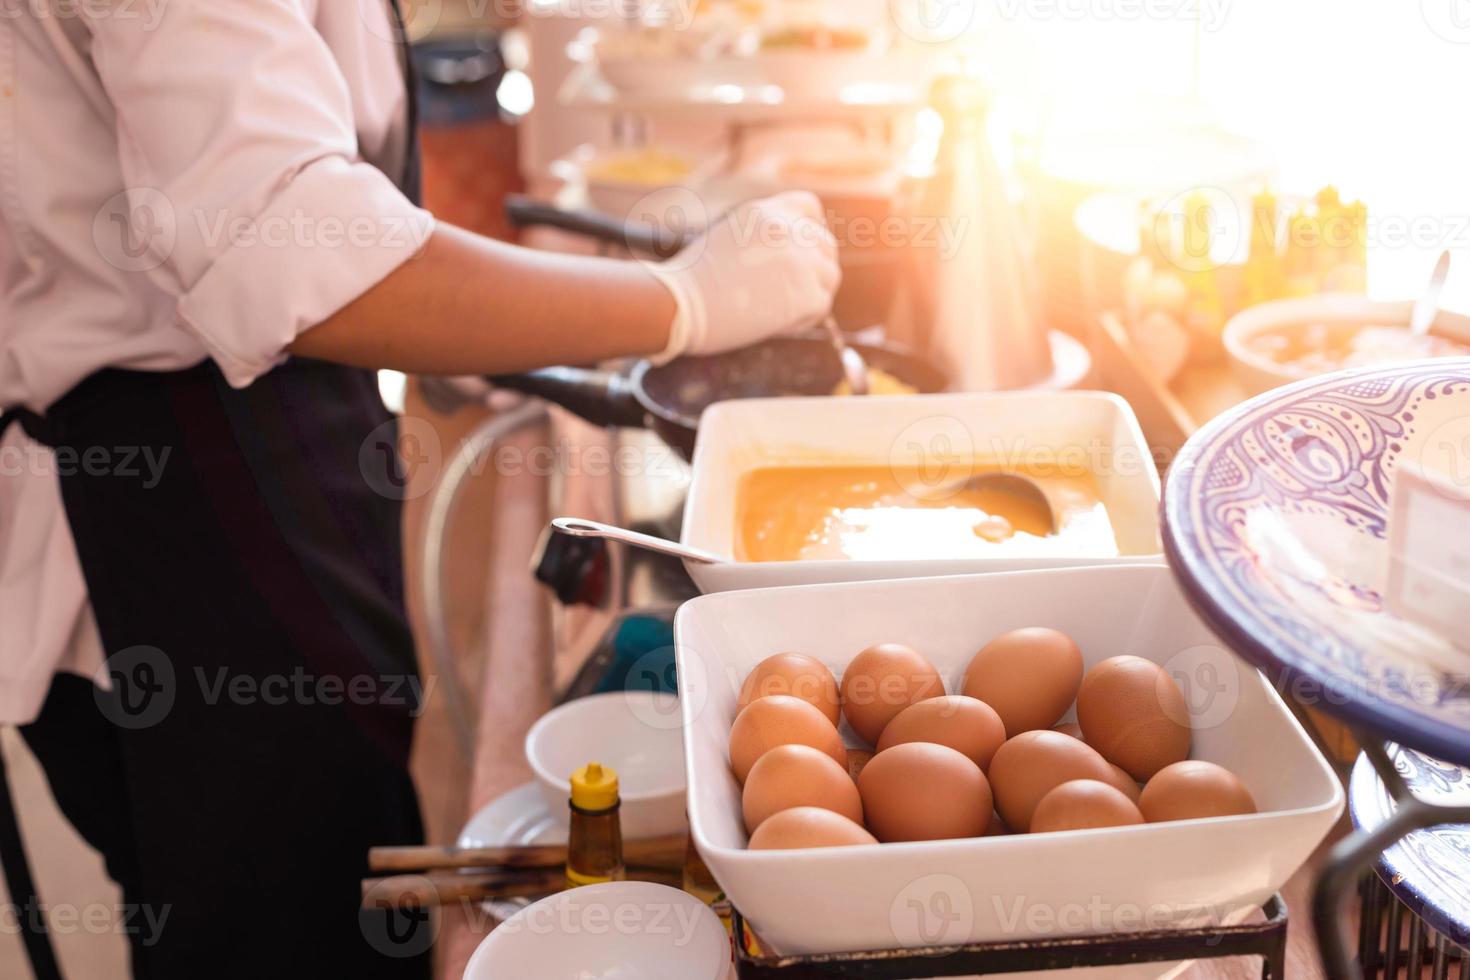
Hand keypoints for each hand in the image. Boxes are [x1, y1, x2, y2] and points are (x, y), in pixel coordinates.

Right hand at [646, 192, 840, 361]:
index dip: (810, 232)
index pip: (809, 209)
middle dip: (813, 268)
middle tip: (789, 292)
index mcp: (766, 212)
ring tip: (775, 310)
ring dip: (809, 295)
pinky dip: (801, 319)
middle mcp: (789, 230)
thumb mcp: (726, 239)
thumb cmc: (689, 283)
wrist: (679, 303)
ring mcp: (802, 261)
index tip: (800, 253)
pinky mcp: (807, 294)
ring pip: (828, 278)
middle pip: (825, 246)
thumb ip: (759, 240)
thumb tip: (783, 263)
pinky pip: (820, 307)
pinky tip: (773, 324)